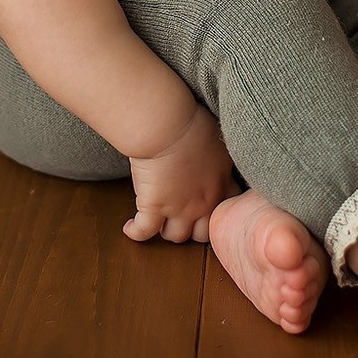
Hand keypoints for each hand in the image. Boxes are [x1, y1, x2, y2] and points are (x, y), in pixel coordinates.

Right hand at [125, 103, 236, 243]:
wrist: (167, 126)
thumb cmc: (191, 122)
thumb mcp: (218, 138)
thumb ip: (218, 153)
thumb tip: (213, 149)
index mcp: (221, 184)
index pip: (226, 209)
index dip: (216, 209)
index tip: (207, 203)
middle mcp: (203, 203)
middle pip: (202, 232)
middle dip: (194, 227)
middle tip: (184, 216)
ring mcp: (178, 209)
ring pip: (175, 236)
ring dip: (167, 229)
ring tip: (159, 220)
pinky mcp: (153, 208)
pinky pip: (144, 231)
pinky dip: (137, 232)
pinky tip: (131, 228)